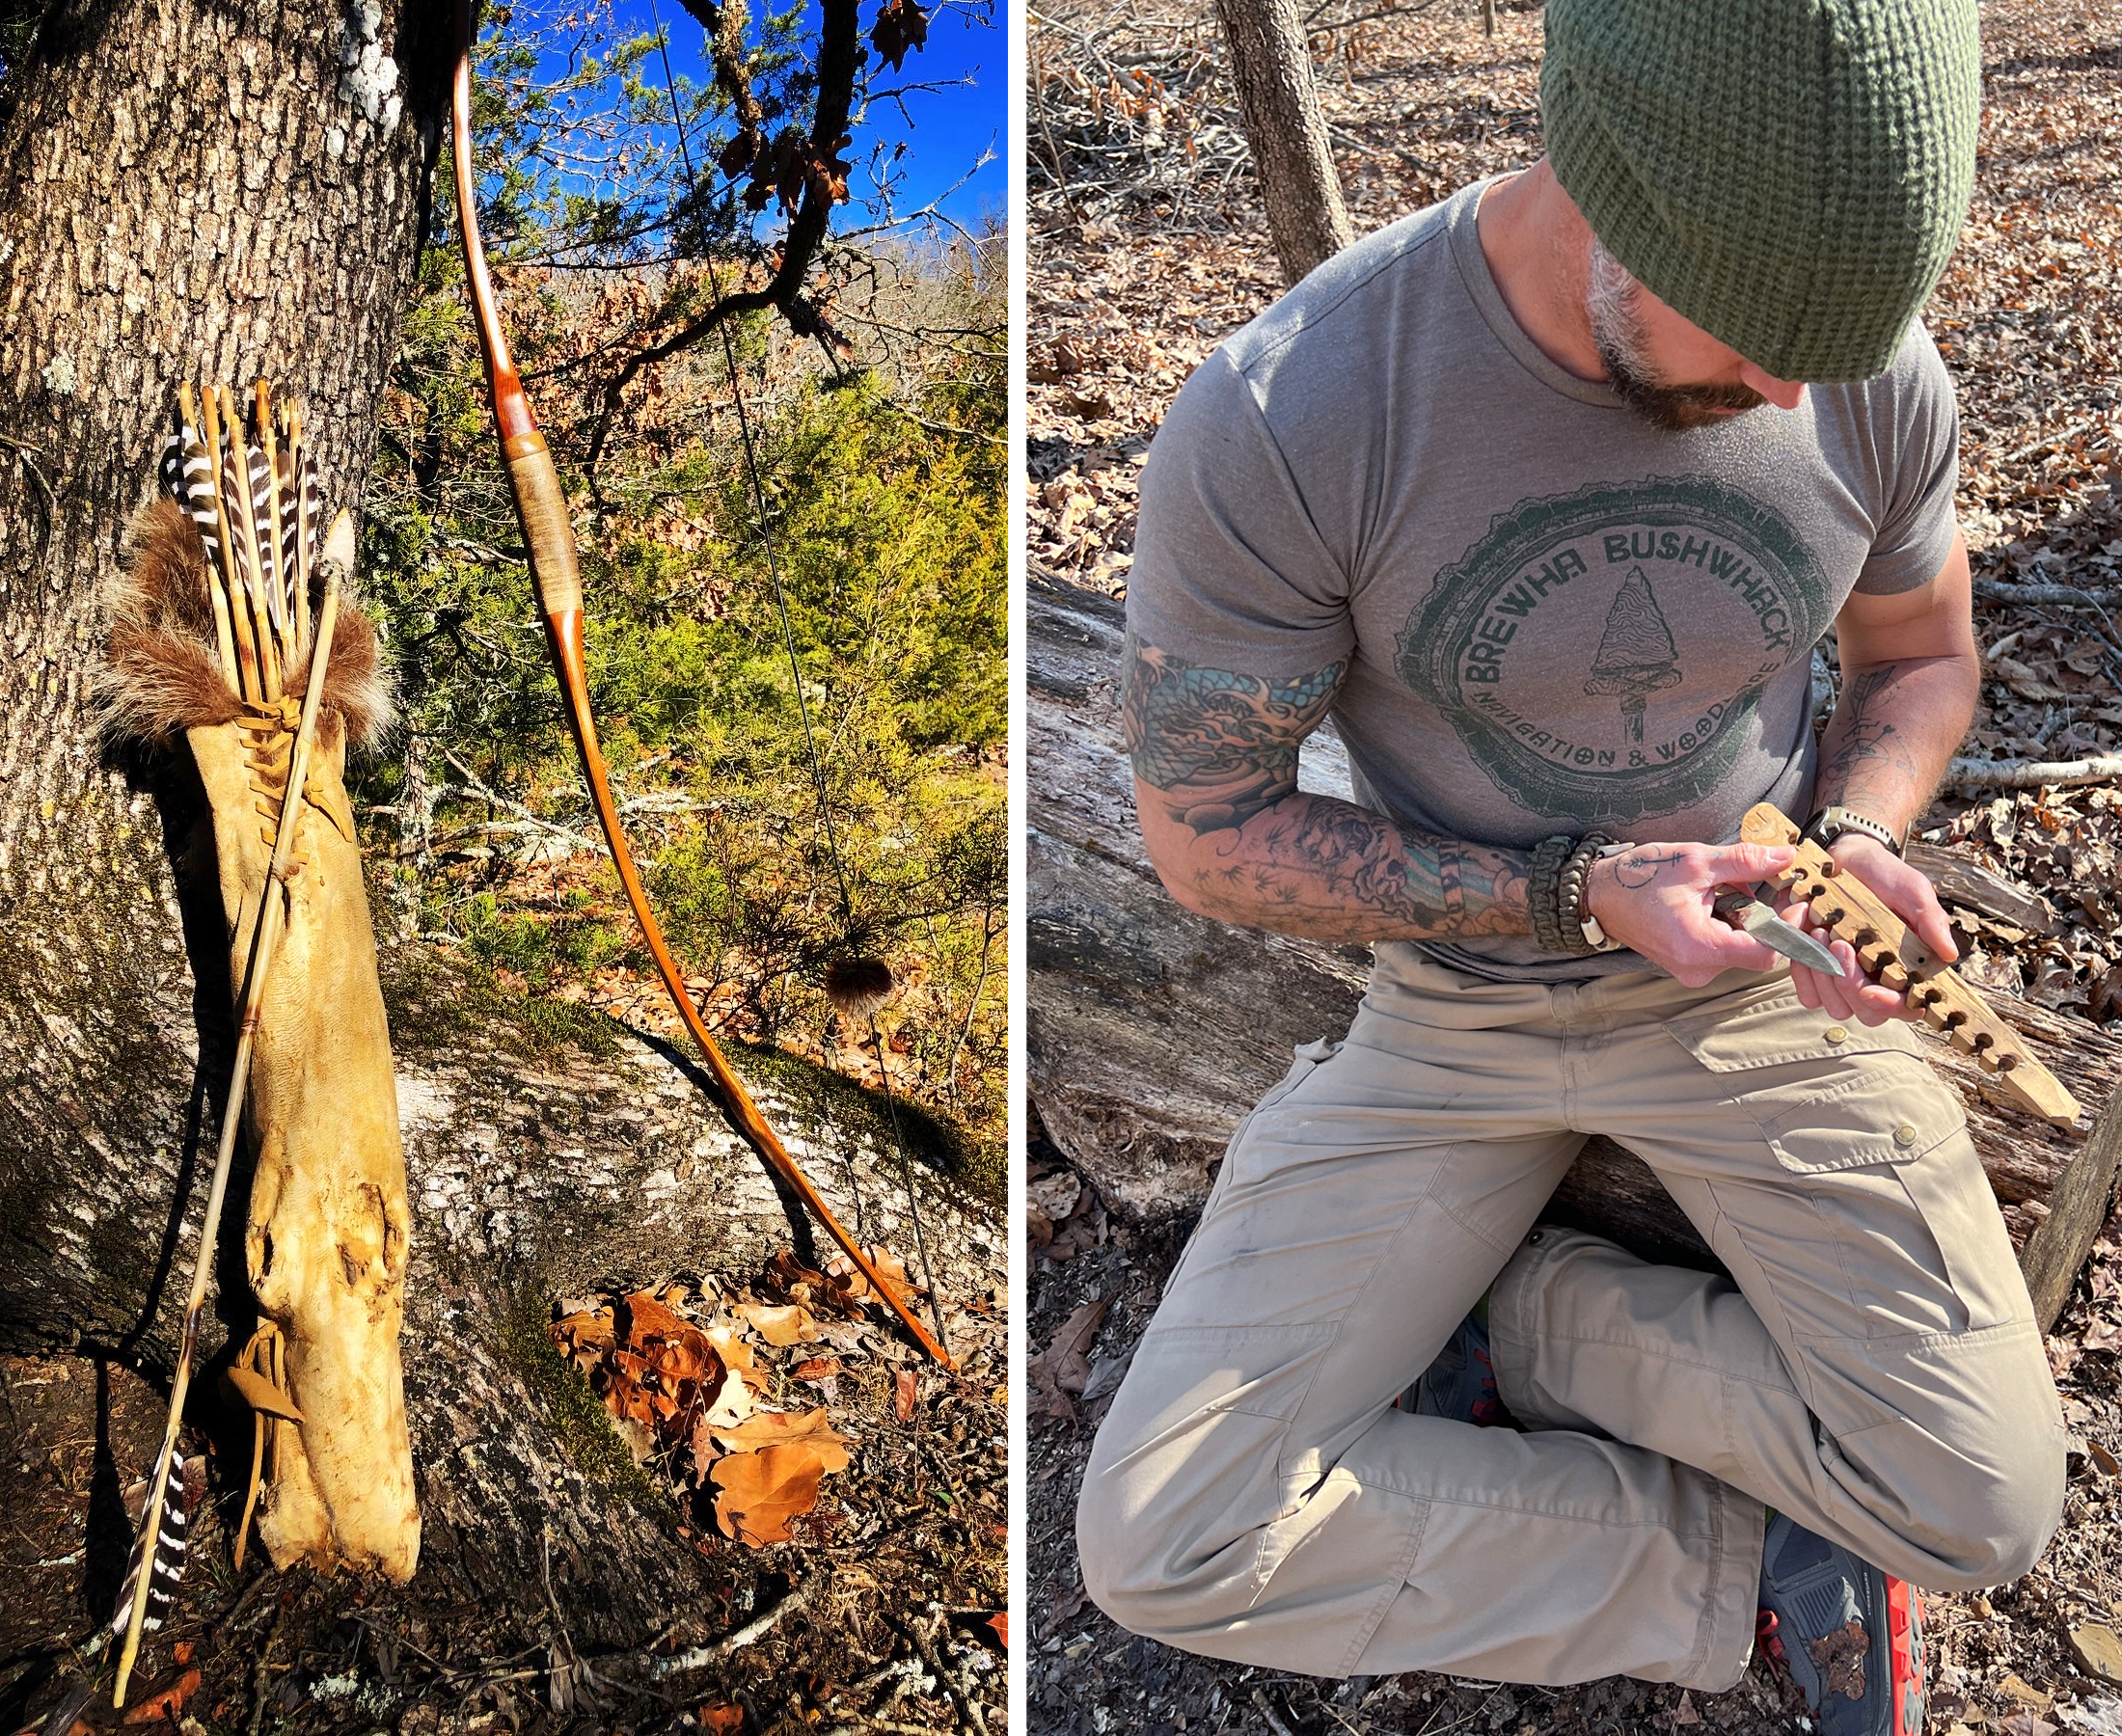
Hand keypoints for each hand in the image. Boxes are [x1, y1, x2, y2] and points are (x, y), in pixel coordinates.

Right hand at [1580, 841, 1798, 987]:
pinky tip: (1706, 900)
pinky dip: (1724, 922)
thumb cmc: (1639, 878)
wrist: (1597, 894)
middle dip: (1760, 914)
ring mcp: (1691, 969)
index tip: (1796, 901)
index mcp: (1701, 947)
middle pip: (1755, 949)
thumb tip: (1785, 856)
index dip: (1790, 929)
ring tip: (1716, 887)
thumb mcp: (1695, 862)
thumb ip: (1745, 862)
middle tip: (1747, 881)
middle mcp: (1697, 968)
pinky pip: (1721, 946)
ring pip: (1739, 946)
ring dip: (1740, 915)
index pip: (1768, 953)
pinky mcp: (1687, 963)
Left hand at [1775, 834, 1957, 1024]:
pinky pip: (1807, 992)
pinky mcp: (1814, 971)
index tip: (1872, 991)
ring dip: (1824, 974)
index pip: (1906, 1007)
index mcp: (1907, 968)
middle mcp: (1877, 980)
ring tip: (1822, 931)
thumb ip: (1929, 921)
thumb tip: (1949, 954)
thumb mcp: (1912, 891)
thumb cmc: (1885, 878)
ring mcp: (1844, 979)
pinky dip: (1801, 965)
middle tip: (1840, 943)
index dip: (1891, 1006)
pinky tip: (1804, 934)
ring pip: (1834, 1006)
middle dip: (1850, 985)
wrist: (1844, 859)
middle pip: (1866, 1014)